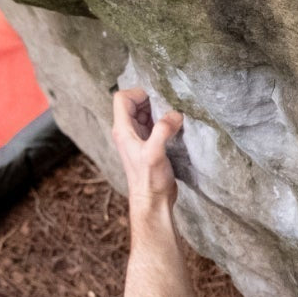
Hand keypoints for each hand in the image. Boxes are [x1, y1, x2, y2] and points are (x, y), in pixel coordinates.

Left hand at [111, 87, 182, 210]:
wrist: (152, 202)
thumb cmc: (149, 180)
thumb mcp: (155, 153)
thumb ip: (163, 130)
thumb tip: (175, 115)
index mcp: (123, 130)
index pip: (122, 98)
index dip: (138, 94)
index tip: (156, 99)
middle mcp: (127, 133)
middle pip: (133, 105)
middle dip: (150, 102)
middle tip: (167, 107)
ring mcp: (138, 140)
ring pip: (144, 116)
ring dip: (158, 113)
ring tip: (172, 118)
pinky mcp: (149, 147)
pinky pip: (153, 128)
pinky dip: (163, 124)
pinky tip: (174, 129)